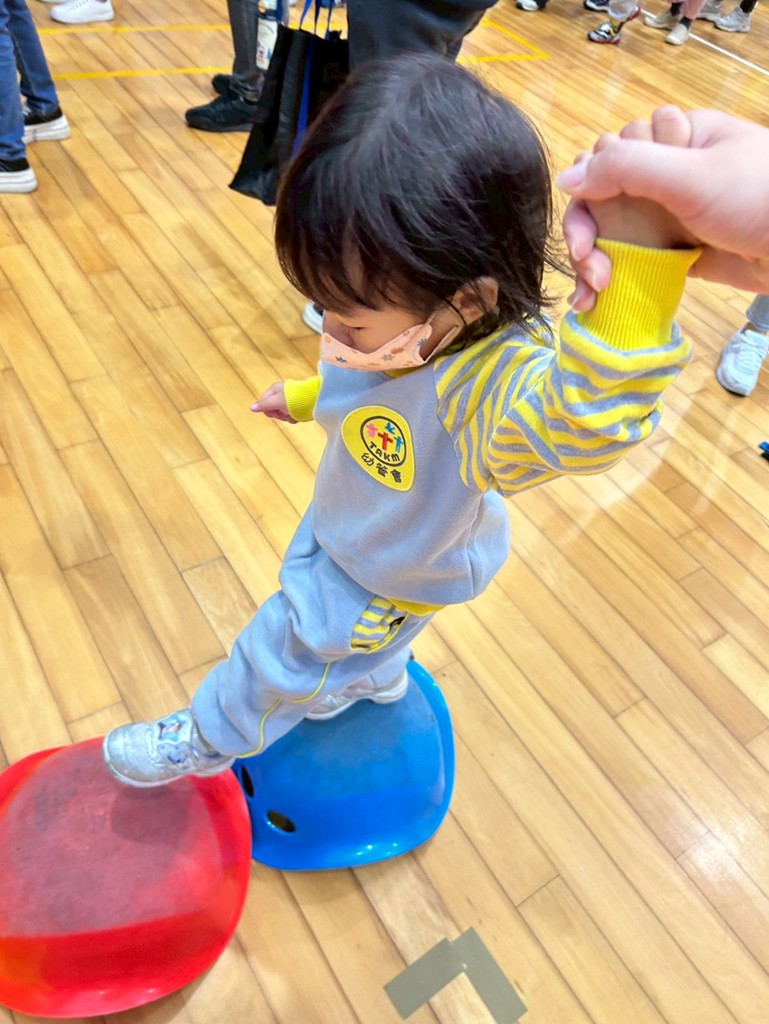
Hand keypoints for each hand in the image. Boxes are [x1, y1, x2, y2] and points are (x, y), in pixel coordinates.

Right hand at [250, 382, 296, 422]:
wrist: (313, 400)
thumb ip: (264, 405)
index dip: (268, 410)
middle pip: (273, 410)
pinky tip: (298, 416)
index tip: (275, 412)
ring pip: (282, 414)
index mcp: (274, 390)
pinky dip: (294, 417)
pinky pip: (291, 415)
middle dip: (279, 415)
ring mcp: (289, 400)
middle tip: (285, 413)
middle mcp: (281, 394)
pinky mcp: (297, 406)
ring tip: (293, 414)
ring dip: (287, 417)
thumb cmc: (293, 399)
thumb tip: (251, 408)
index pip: (263, 403)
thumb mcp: (276, 402)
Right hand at [559, 106, 768, 299]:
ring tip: (592, 293)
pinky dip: (609, 282)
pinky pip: (630, 262)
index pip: (607, 156)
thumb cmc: (756, 198)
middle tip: (589, 264)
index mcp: (670, 140)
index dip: (589, 192)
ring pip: (610, 233)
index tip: (591, 230)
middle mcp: (664, 175)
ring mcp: (667, 216)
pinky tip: (596, 302)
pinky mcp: (674, 253)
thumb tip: (566, 177)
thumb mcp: (689, 174)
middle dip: (586, 233)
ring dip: (591, 263)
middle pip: (601, 197)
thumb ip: (626, 169)